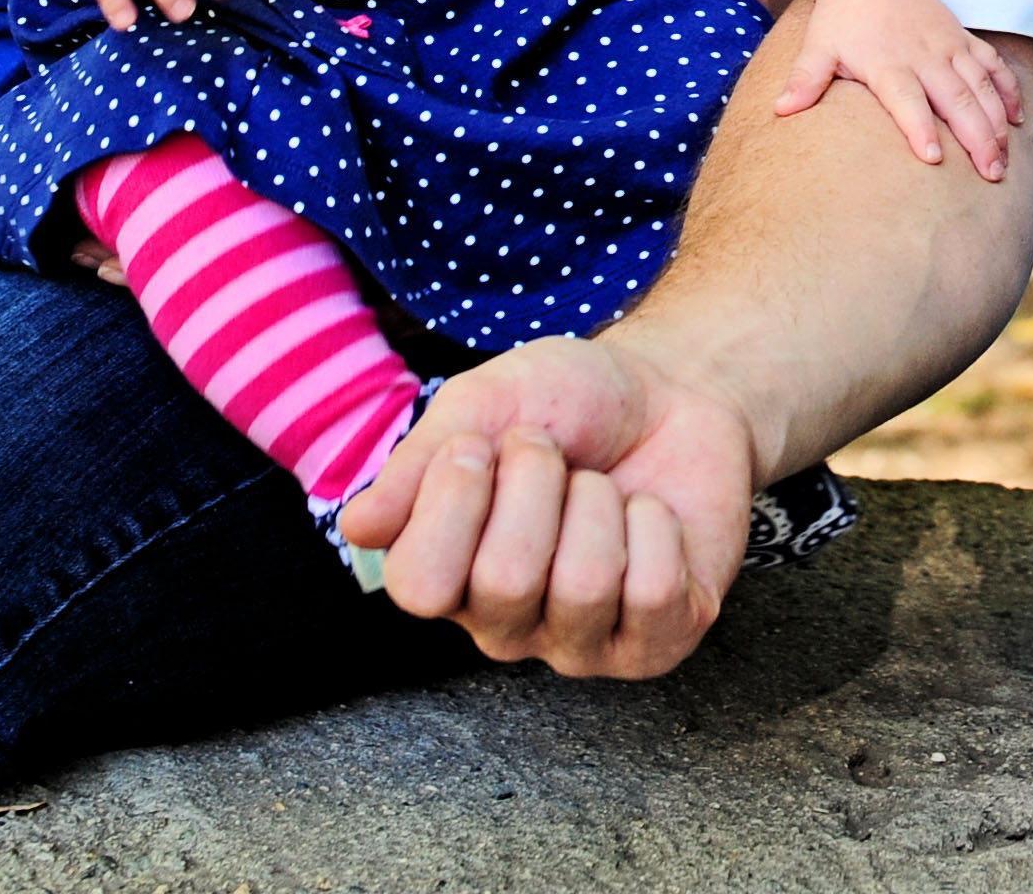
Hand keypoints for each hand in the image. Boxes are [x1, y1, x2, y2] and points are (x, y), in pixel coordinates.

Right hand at [331, 332, 763, 677]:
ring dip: (600, 503)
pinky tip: (651, 515)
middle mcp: (505, 624)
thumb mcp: (484, 404)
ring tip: (603, 486)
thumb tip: (359, 528)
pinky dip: (657, 525)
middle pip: (505, 581)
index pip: (419, 586)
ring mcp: (580, 642)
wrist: (673, 391)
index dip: (452, 502)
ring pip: (583, 585)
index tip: (479, 445)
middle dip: (539, 485)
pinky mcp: (655, 642)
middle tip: (555, 456)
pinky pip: (653, 592)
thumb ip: (418, 464)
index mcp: (447, 573)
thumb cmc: (569, 404)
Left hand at [771, 0, 1022, 180]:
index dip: (920, 128)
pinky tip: (1017, 119)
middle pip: (956, 98)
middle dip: (977, 137)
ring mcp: (948, 46)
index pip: (906, 100)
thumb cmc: (842, 17)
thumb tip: (781, 110)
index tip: (934, 158)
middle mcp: (923, 55)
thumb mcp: (818, 45)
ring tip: (1005, 158)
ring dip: (997, 122)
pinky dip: (1008, 90)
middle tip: (991, 173)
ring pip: (981, 85)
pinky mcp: (963, 38)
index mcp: (887, 63)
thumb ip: (805, 78)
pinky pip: (992, 65)